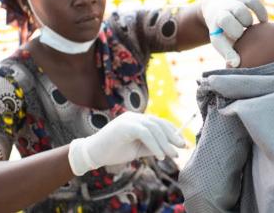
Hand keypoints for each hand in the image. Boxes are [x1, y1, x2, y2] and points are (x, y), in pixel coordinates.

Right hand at [68, 111, 184, 175]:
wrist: (92, 154)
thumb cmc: (113, 152)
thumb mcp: (137, 149)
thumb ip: (151, 147)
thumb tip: (170, 149)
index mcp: (137, 120)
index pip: (159, 123)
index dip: (172, 132)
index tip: (181, 143)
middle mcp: (134, 117)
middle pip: (159, 124)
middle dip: (172, 136)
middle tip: (182, 147)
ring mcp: (129, 120)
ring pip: (154, 128)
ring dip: (165, 143)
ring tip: (171, 155)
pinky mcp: (125, 126)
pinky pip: (145, 134)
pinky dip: (154, 145)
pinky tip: (160, 156)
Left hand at [201, 0, 267, 66]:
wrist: (216, 5)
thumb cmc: (222, 30)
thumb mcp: (221, 41)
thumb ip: (228, 52)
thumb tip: (236, 64)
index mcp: (215, 22)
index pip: (220, 34)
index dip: (229, 46)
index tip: (236, 58)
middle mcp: (222, 9)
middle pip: (230, 20)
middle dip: (238, 31)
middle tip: (242, 35)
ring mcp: (232, 1)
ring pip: (241, 10)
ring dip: (248, 21)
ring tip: (249, 27)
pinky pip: (254, 2)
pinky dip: (260, 12)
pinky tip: (263, 21)